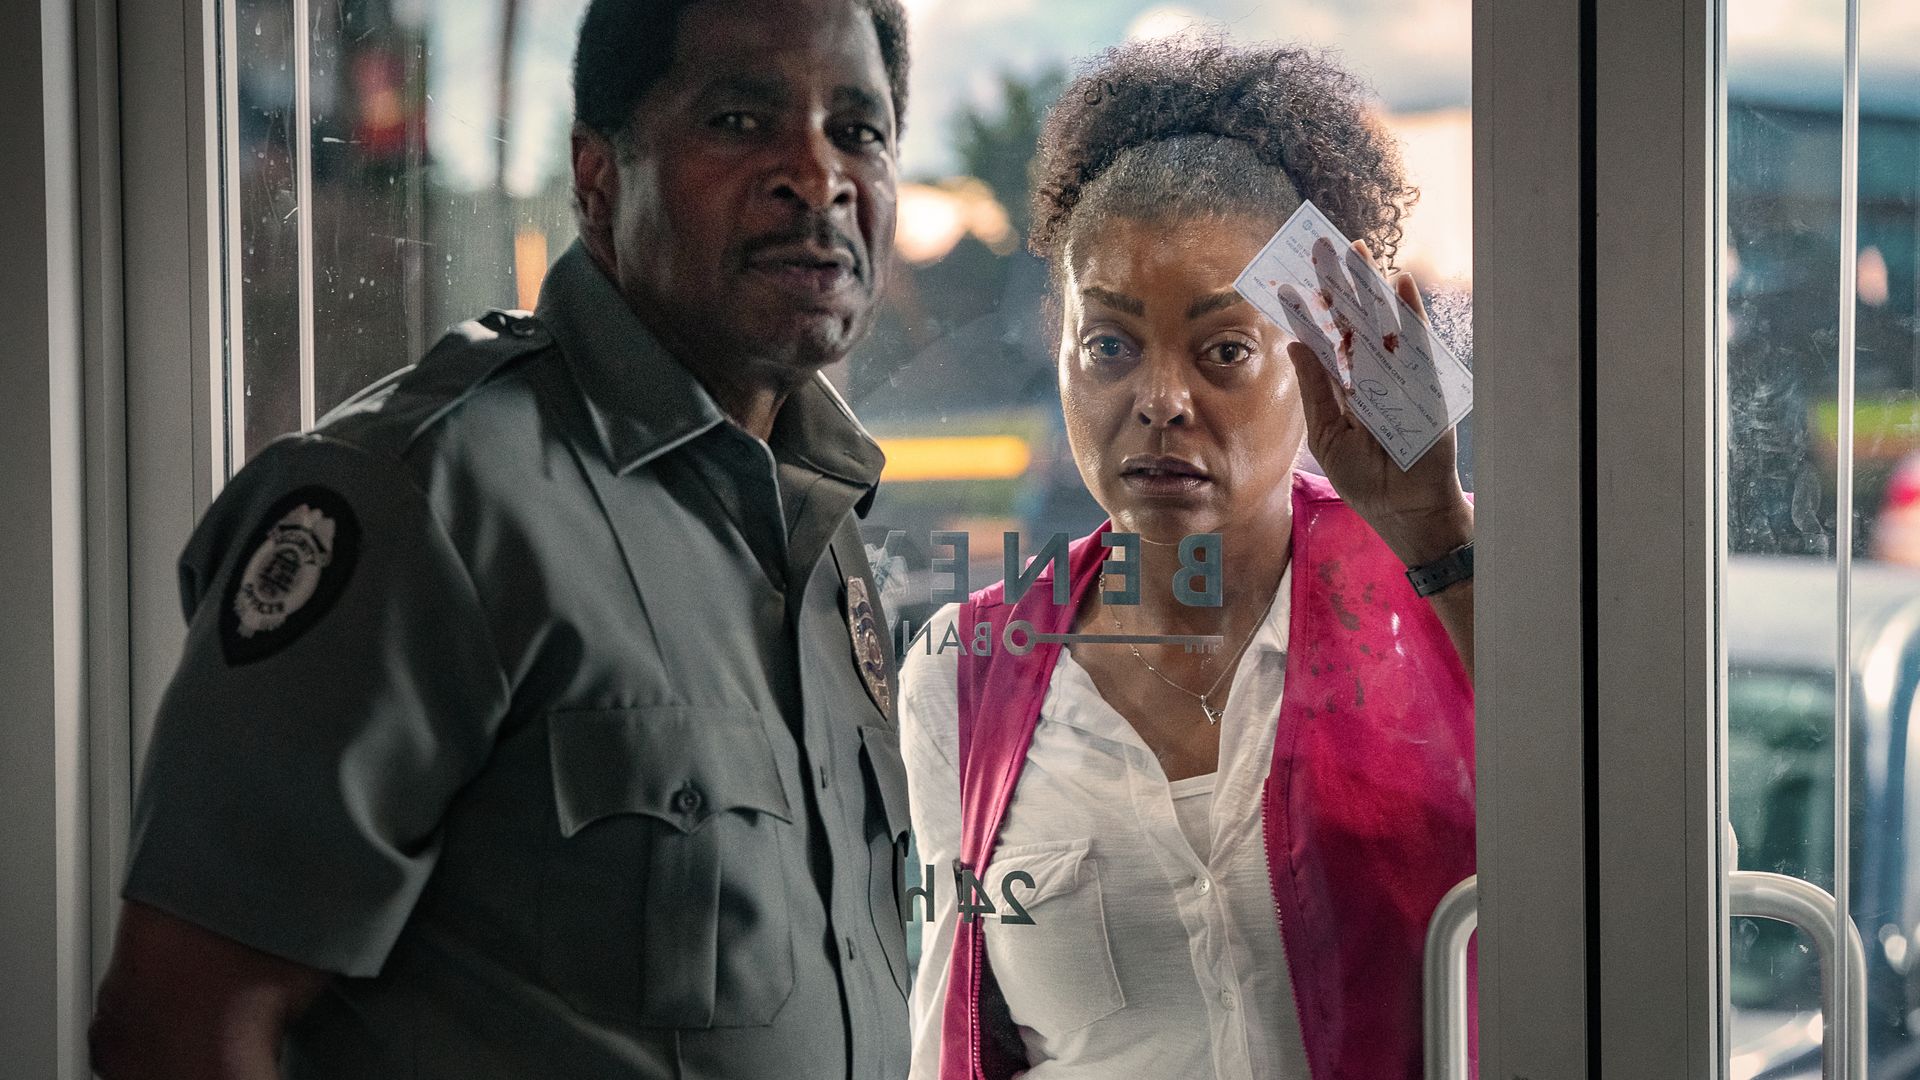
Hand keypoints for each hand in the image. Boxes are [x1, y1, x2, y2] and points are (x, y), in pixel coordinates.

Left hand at [1278, 238, 1471, 566]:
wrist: (1404, 509)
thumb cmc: (1366, 479)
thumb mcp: (1328, 433)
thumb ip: (1317, 387)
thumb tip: (1295, 342)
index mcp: (1346, 385)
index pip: (1326, 339)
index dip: (1310, 310)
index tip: (1289, 282)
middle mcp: (1372, 373)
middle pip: (1353, 320)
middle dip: (1339, 284)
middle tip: (1323, 247)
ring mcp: (1400, 375)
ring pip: (1382, 322)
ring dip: (1369, 287)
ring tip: (1356, 250)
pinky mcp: (1426, 384)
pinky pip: (1418, 343)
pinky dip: (1410, 313)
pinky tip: (1399, 283)